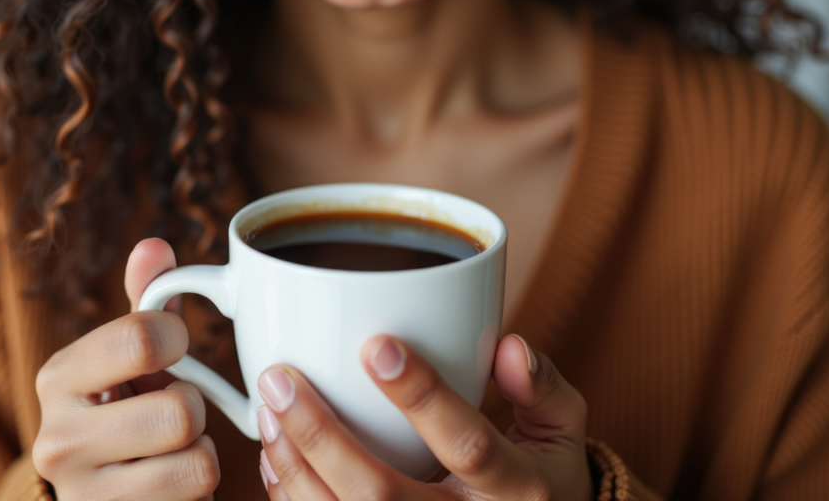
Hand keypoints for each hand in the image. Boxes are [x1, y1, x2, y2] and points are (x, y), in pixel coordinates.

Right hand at [33, 238, 219, 499]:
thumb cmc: (125, 410)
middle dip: (193, 409)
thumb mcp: (130, 356)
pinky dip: (199, 488)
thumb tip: (155, 246)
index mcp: (58, 378)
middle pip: (180, 411)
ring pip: (197, 460)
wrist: (100, 494)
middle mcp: (58, 439)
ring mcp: (84, 494)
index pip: (142, 338)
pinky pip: (198, 494)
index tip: (173, 350)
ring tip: (171, 450)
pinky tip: (171, 484)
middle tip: (171, 415)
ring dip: (200, 452)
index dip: (179, 340)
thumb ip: (147, 299)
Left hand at [256, 334, 591, 500]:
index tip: (376, 344)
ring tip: (266, 412)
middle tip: (280, 380)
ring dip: (296, 468)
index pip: (468, 444)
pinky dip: (296, 500)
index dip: (422, 396)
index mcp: (519, 490)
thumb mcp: (562, 431)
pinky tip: (276, 459)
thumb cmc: (544, 479)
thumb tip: (505, 345)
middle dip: (321, 437)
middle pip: (382, 494)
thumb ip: (542, 386)